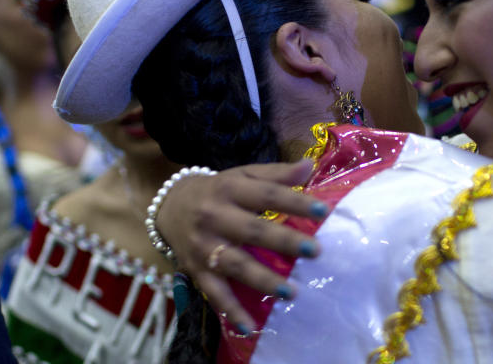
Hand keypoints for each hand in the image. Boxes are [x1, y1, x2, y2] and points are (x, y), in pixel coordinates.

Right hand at [155, 160, 327, 329]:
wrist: (169, 206)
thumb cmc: (219, 190)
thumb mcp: (243, 175)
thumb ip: (276, 174)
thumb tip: (309, 166)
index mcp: (230, 189)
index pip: (266, 195)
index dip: (294, 202)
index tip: (323, 210)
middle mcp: (215, 217)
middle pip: (252, 231)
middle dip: (284, 242)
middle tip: (315, 250)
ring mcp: (204, 247)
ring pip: (235, 265)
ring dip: (263, 280)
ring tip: (291, 291)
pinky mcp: (196, 271)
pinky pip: (214, 293)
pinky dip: (230, 311)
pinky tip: (249, 326)